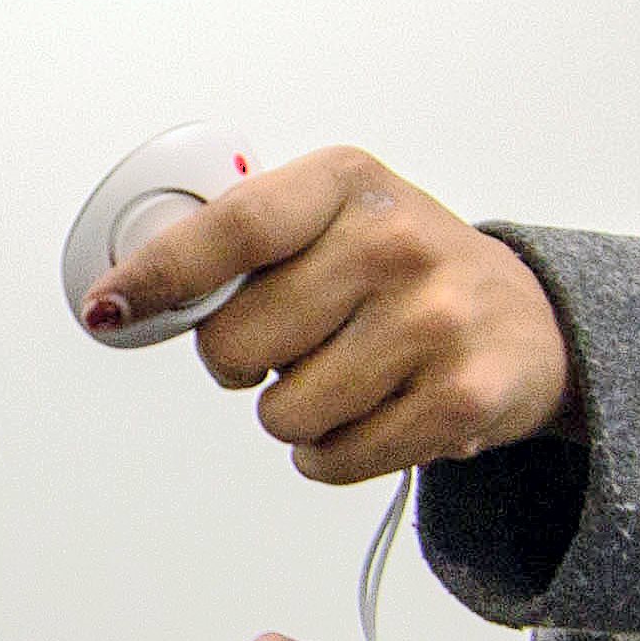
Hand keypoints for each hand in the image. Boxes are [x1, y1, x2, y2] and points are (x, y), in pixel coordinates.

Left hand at [79, 148, 575, 482]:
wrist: (530, 320)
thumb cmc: (407, 268)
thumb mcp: (335, 214)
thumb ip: (242, 239)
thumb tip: (129, 292)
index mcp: (348, 182)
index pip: (234, 226)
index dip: (159, 274)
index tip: (110, 306)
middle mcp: (394, 243)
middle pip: (236, 342)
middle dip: (238, 362)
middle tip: (287, 345)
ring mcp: (432, 322)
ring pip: (280, 412)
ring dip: (293, 410)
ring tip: (346, 375)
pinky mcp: (459, 400)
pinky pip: (331, 458)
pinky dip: (331, 451)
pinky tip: (373, 411)